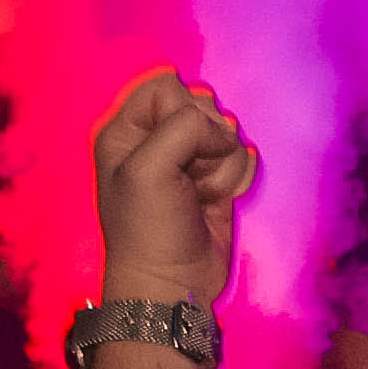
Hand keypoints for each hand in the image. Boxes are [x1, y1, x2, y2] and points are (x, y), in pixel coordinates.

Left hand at [89, 70, 257, 305]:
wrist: (173, 282)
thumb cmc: (148, 228)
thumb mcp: (148, 169)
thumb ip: (183, 128)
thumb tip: (221, 130)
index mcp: (126, 130)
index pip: (166, 86)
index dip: (180, 111)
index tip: (175, 145)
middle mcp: (156, 140)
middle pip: (202, 106)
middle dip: (207, 139)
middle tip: (189, 174)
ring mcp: (189, 160)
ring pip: (227, 133)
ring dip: (222, 165)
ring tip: (201, 194)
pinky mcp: (216, 179)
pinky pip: (242, 157)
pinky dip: (236, 178)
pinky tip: (218, 200)